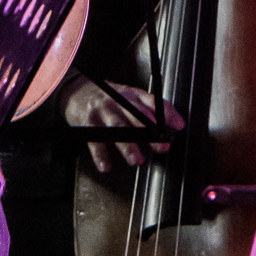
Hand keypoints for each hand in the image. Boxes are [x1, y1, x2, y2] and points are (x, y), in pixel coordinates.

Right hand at [61, 78, 182, 172]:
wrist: (74, 89)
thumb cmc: (107, 97)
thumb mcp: (129, 97)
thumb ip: (149, 109)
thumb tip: (175, 124)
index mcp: (132, 95)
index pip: (153, 102)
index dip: (168, 113)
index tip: (180, 126)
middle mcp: (118, 102)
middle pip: (137, 117)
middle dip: (151, 134)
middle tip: (163, 148)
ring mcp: (102, 112)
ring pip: (117, 129)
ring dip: (127, 146)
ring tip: (136, 160)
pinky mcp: (87, 123)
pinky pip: (94, 141)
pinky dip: (100, 155)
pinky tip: (106, 166)